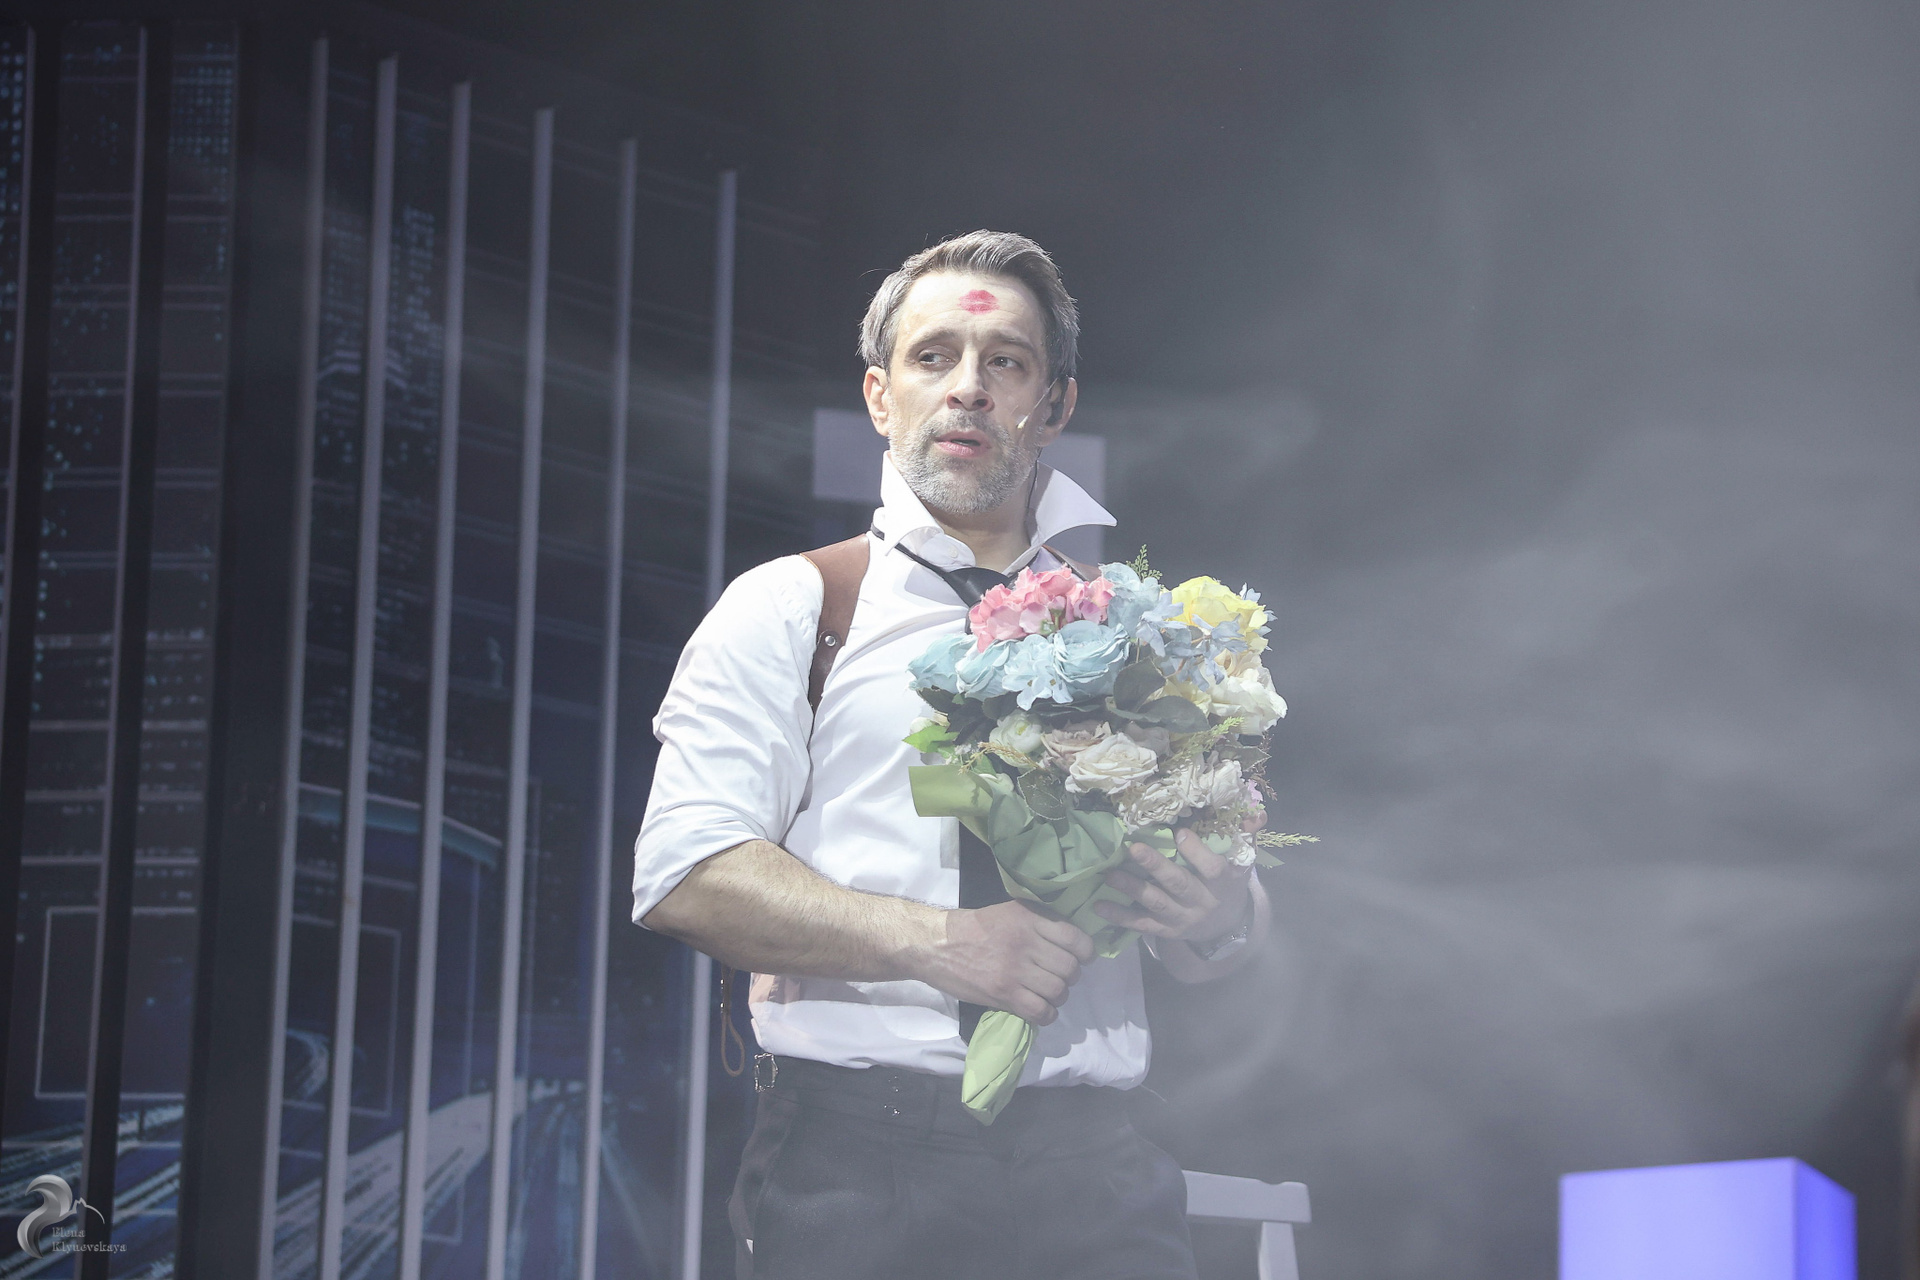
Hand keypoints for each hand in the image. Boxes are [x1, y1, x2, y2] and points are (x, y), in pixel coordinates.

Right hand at [919, 900, 1095, 1025]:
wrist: (938, 945)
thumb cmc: (976, 928)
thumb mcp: (1010, 912)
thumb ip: (1040, 922)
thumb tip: (1072, 940)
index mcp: (1029, 918)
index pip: (1075, 938)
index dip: (1086, 952)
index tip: (1081, 957)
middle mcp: (1026, 942)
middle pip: (1069, 968)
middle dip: (1070, 977)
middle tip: (1059, 977)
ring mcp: (1015, 969)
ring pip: (1058, 991)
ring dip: (1058, 997)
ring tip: (1047, 994)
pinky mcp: (1003, 993)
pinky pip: (1041, 1011)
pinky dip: (1046, 1015)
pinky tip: (1039, 1009)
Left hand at [1092, 827, 1250, 943]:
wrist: (1226, 926)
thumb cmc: (1229, 883)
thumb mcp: (1243, 861)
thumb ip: (1247, 836)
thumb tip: (1255, 813)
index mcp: (1223, 882)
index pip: (1212, 868)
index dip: (1197, 852)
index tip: (1179, 833)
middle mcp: (1202, 902)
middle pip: (1178, 884)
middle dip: (1156, 867)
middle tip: (1133, 849)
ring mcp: (1182, 918)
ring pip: (1156, 903)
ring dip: (1132, 888)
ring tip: (1110, 874)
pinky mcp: (1165, 931)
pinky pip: (1141, 925)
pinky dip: (1120, 917)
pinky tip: (1100, 905)